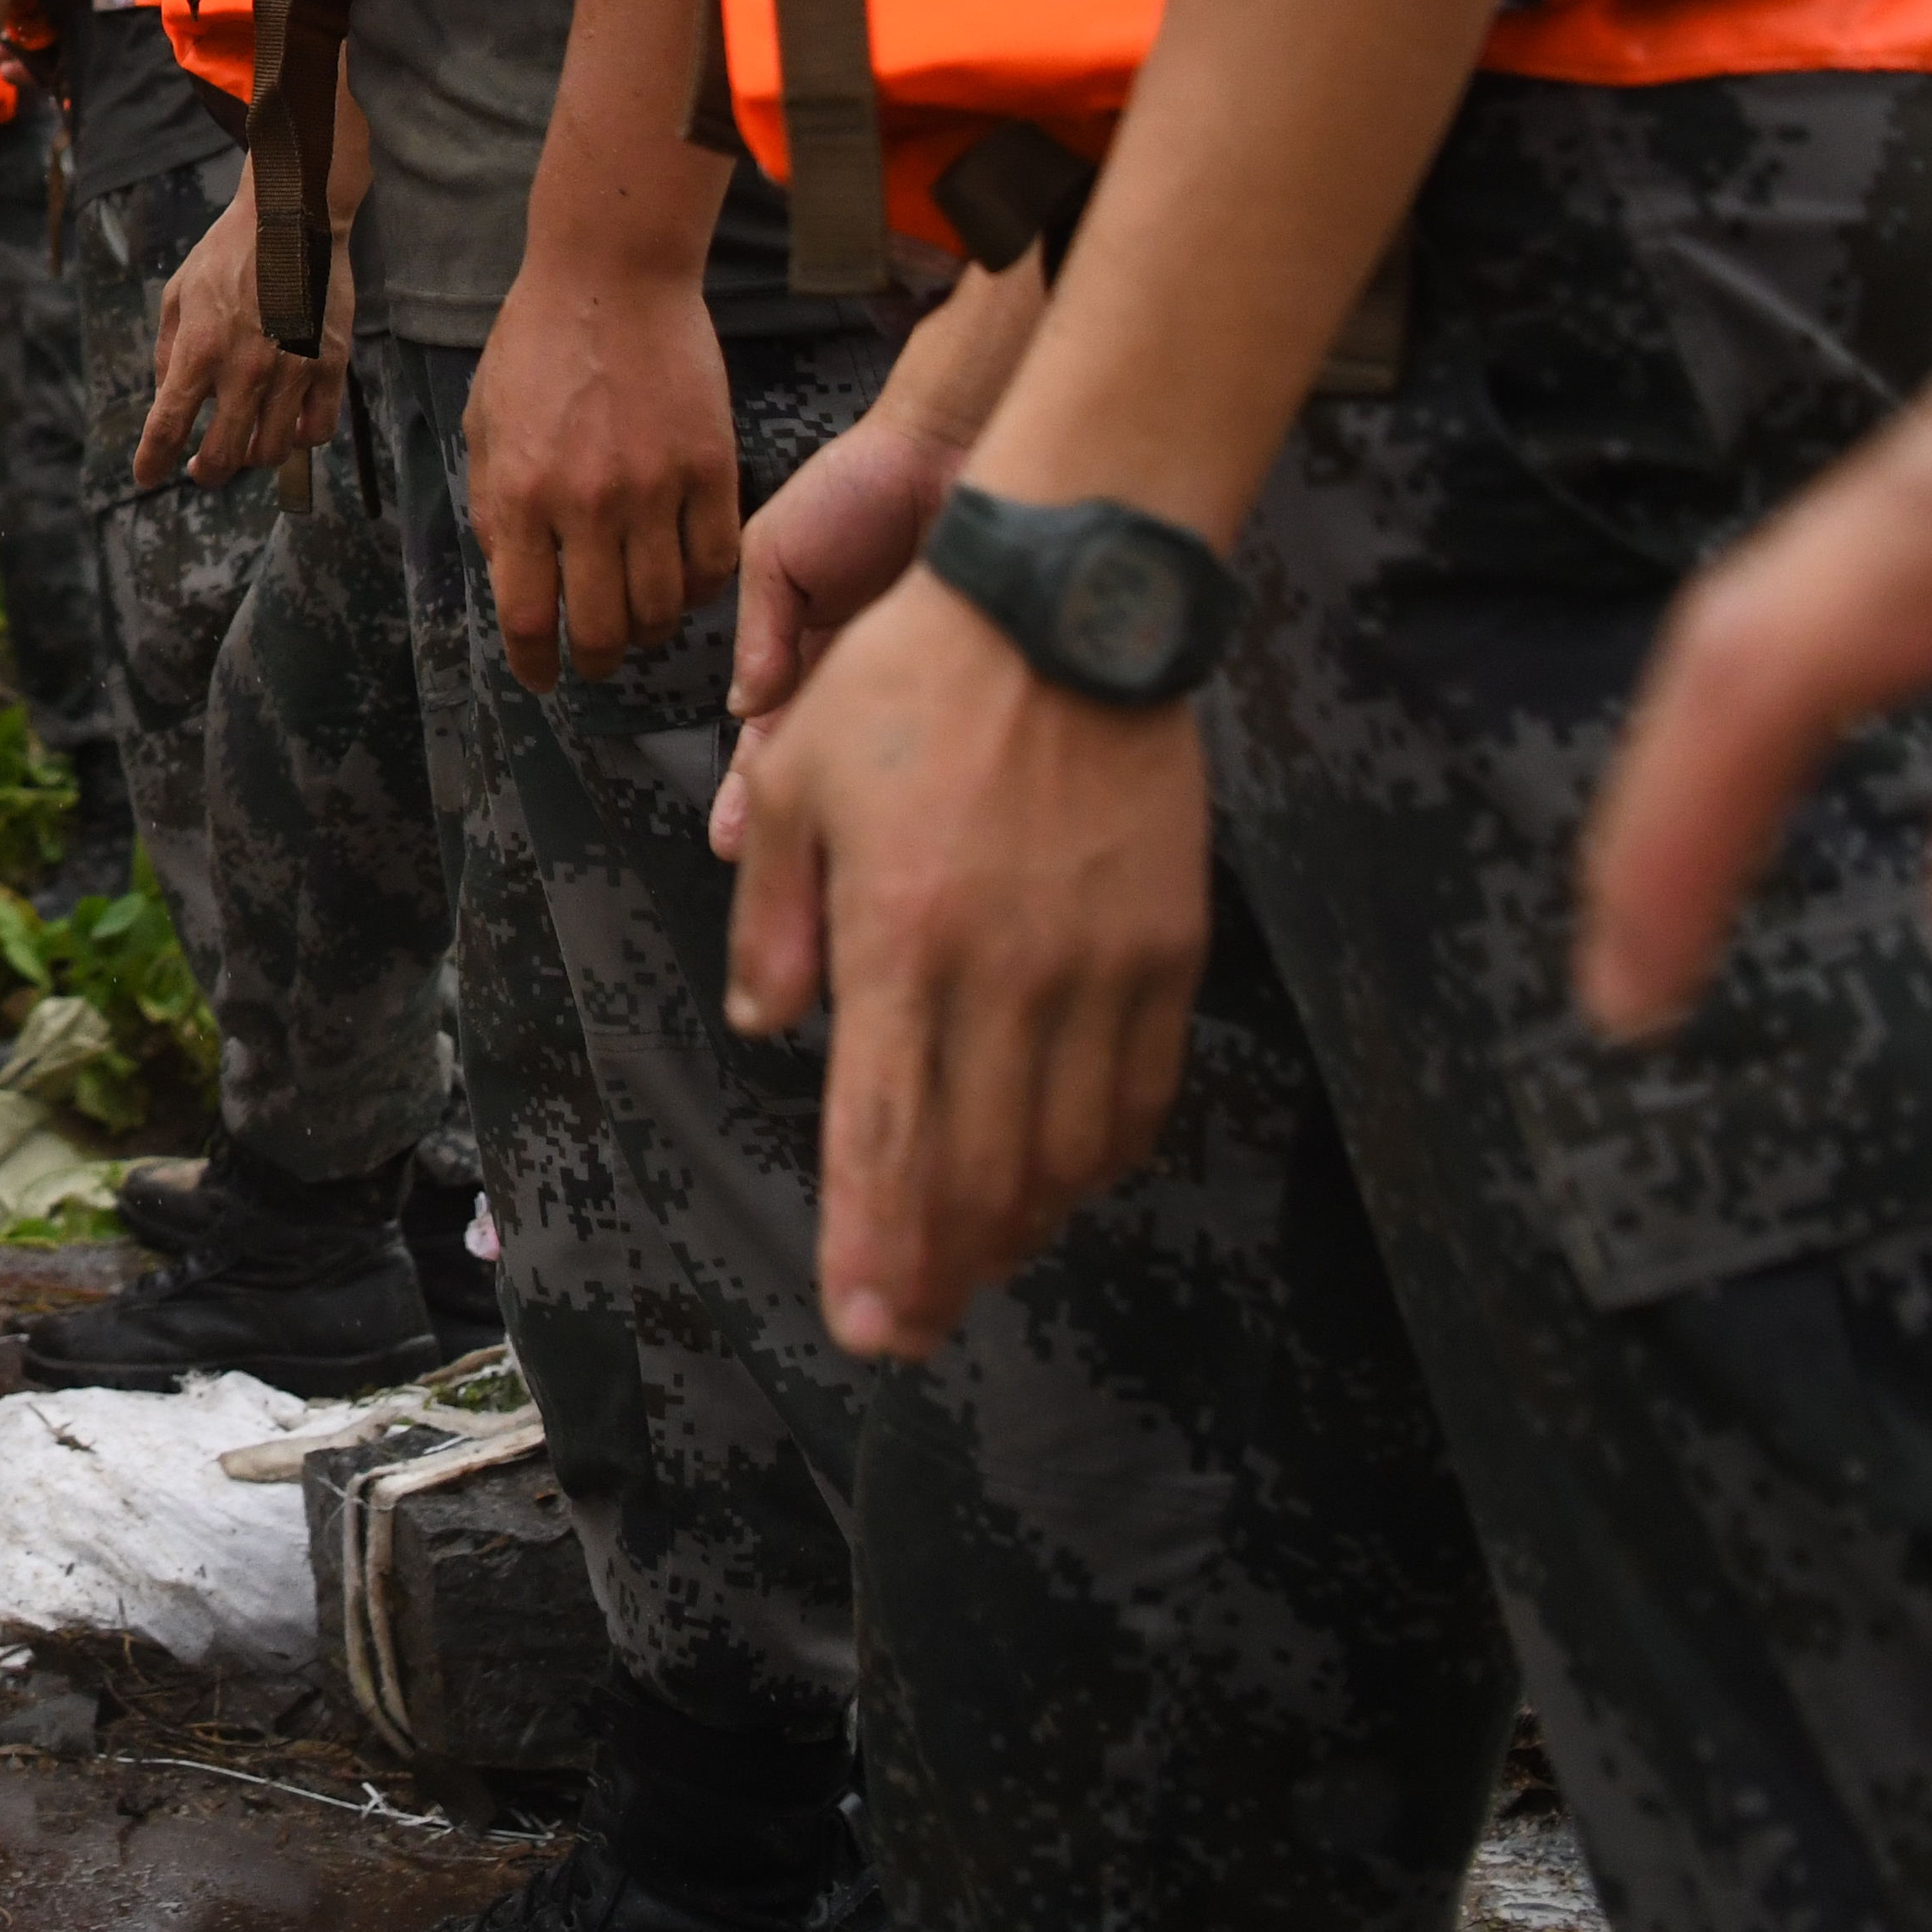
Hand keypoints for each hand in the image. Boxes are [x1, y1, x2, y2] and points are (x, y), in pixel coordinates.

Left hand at [139, 175, 339, 486]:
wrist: (293, 214)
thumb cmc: (228, 252)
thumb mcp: (178, 294)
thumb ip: (168, 352)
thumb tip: (167, 399)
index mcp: (199, 350)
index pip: (166, 427)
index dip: (152, 463)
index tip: (147, 477)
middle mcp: (245, 369)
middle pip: (222, 457)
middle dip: (205, 471)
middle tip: (201, 466)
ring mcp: (292, 371)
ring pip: (271, 453)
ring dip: (253, 456)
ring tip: (246, 440)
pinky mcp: (329, 365)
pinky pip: (318, 431)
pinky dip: (301, 439)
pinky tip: (290, 426)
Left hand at [465, 246, 737, 690]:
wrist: (611, 275)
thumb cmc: (536, 347)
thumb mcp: (485, 427)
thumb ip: (495, 508)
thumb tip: (519, 582)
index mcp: (518, 495)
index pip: (527, 618)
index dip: (536, 665)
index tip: (543, 677)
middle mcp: (584, 503)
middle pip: (601, 629)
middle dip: (597, 659)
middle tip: (598, 658)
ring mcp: (654, 488)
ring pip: (664, 607)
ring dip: (651, 630)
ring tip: (643, 623)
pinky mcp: (710, 468)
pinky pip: (715, 562)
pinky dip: (703, 589)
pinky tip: (688, 582)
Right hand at [713, 398, 967, 859]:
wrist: (958, 443)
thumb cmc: (866, 479)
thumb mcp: (777, 548)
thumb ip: (761, 628)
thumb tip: (745, 707)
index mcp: (809, 647)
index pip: (772, 734)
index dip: (749, 787)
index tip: (732, 838)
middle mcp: (866, 675)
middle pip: (822, 766)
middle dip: (790, 821)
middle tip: (770, 875)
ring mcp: (918, 680)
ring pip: (877, 765)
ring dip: (847, 811)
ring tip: (830, 864)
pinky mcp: (968, 677)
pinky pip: (933, 740)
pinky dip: (916, 778)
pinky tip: (907, 817)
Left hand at [726, 567, 1210, 1356]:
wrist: (1068, 603)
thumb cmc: (915, 685)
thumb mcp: (799, 784)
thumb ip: (773, 920)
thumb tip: (767, 1027)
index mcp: (899, 937)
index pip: (883, 1131)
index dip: (873, 1245)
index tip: (866, 1328)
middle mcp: (1004, 972)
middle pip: (978, 1170)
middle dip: (941, 1267)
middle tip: (911, 1327)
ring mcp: (1097, 966)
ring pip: (1064, 1150)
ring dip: (1017, 1224)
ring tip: (972, 1263)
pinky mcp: (1165, 947)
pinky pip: (1136, 1091)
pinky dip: (1097, 1156)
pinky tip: (1060, 1180)